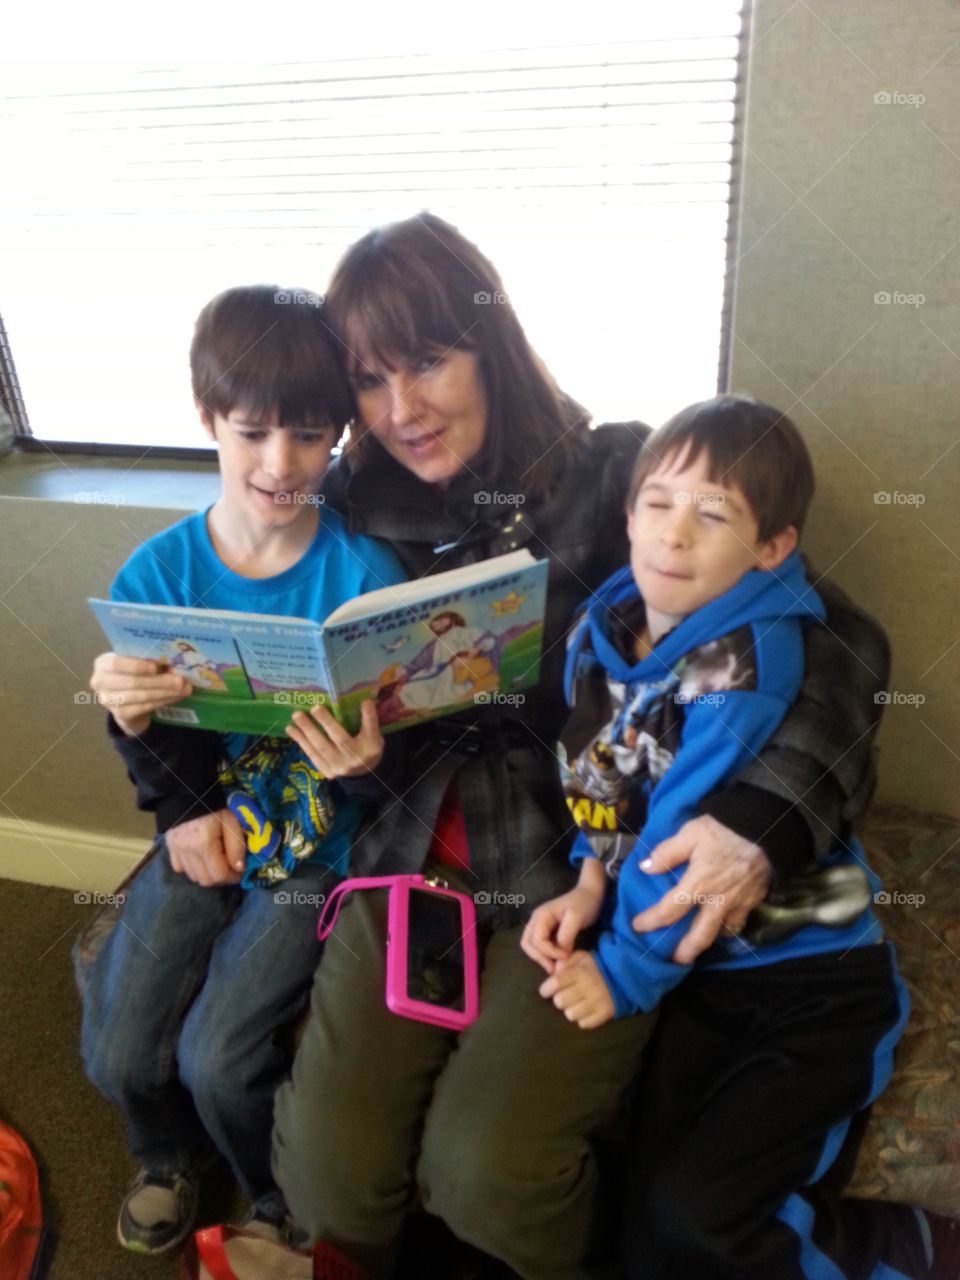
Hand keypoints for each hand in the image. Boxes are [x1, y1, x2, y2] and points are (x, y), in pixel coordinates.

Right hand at [90, 652, 190, 736]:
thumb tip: (173, 662)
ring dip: (166, 692)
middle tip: (181, 680)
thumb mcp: (135, 664)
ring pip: (141, 696)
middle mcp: (100, 681)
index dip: (137, 666)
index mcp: (103, 663)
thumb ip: (146, 660)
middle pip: (132, 682)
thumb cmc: (133, 674)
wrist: (126, 700)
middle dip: (160, 681)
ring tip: (184, 689)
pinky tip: (176, 697)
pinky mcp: (120, 714)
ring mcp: (108, 700)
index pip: (116, 663)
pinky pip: (145, 707)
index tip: (156, 667)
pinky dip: (163, 701)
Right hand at [166, 809, 245, 885]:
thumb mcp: (231, 822)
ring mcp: (176, 851)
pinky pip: (179, 869)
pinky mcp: (170, 847)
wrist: (188, 791)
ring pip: (193, 877)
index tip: (240, 871)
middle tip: (229, 868)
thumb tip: (239, 868)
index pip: (219, 875)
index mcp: (204, 844)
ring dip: (207, 874)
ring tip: (216, 862)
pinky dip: (191, 869)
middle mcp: (188, 852)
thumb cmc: (214, 805)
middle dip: (221, 878)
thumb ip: (236, 846)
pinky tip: (200, 859)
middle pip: (205, 880)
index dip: (232, 877)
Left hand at [285, 699, 384, 777]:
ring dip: (306, 731)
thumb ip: (368, 720)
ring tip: (296, 715)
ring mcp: (339, 767)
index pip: (371, 730)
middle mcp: (355, 759)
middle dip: (326, 723)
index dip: (368, 716)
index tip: (365, 701)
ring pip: (321, 747)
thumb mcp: (374, 734)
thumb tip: (363, 699)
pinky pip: (312, 755)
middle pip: (340, 739)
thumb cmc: (366, 747)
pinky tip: (291, 729)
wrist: (362, 774)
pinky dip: (301, 741)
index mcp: (371, 747)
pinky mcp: (327, 772)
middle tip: (314, 707)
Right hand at [521, 883, 604, 974]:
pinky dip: (546, 955)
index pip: (537, 940)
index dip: (549, 951)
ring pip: (531, 946)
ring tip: (556, 967)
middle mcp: (537, 920)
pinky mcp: (548, 930)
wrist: (590, 893)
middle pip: (527, 944)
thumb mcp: (576, 918)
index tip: (566, 956)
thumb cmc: (584, 903)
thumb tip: (560, 956)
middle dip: (539, 957)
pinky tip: (558, 960)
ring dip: (541, 957)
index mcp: (542, 916)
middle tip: (554, 969)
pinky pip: (540, 945)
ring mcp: (541, 925)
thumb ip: (566, 936)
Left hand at [539, 951, 614, 1029]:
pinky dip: (582, 1019)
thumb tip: (554, 971)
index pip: (555, 983)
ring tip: (576, 1004)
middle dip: (559, 999)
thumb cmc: (593, 968)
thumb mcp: (579, 959)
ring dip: (570, 1010)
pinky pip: (584, 1024)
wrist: (620, 978)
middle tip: (565, 996)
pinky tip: (586, 1010)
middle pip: (560, 1002)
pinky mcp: (604, 1014)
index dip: (546, 989)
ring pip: (570, 1015)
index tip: (546, 991)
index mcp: (580, 972)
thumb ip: (564, 963)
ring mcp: (597, 1002)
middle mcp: (588, 987)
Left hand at [631, 815, 771, 963]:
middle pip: (700, 937)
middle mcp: (718, 901)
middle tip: (674, 961)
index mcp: (698, 884)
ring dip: (709, 940)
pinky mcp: (754, 901)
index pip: (669, 911)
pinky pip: (740, 922)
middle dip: (686, 952)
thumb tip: (645, 868)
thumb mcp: (690, 833)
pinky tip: (722, 923)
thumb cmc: (724, 829)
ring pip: (723, 933)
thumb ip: (666, 853)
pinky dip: (729, 927)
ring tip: (697, 943)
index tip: (638, 926)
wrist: (764, 827)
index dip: (651, 921)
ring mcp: (739, 904)